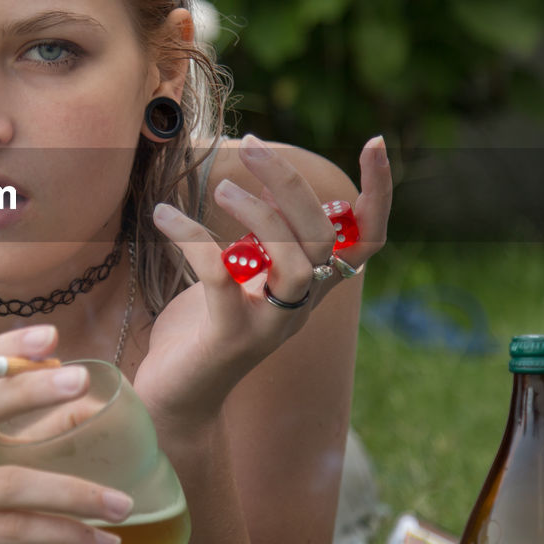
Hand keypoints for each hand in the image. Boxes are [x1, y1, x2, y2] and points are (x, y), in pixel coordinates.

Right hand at [0, 325, 134, 543]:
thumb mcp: (6, 472)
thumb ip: (39, 437)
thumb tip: (94, 405)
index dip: (5, 350)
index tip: (50, 335)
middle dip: (28, 390)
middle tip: (81, 380)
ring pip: (11, 484)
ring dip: (75, 493)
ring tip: (124, 504)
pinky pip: (16, 533)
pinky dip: (67, 536)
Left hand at [136, 135, 391, 433]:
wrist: (175, 399)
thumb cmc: (203, 328)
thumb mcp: (240, 274)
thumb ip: (260, 237)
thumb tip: (262, 179)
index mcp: (310, 285)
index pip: (366, 239)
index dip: (379, 193)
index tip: (376, 143)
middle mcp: (300, 306)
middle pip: (321, 236)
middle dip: (290, 182)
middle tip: (251, 146)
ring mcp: (269, 325)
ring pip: (293, 261)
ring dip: (260, 215)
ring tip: (222, 188)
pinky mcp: (229, 336)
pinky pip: (219, 275)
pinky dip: (192, 238)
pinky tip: (164, 216)